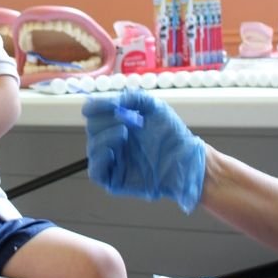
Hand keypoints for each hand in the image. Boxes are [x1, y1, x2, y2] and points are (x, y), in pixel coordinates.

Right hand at [83, 90, 205, 212]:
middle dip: (104, 121)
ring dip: (104, 137)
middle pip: (92, 129)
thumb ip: (131, 98)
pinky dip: (99, 159)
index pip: (93, 114)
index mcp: (117, 124)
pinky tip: (112, 150)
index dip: (95, 107)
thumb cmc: (172, 136)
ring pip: (92, 149)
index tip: (104, 104)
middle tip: (123, 119)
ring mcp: (114, 161)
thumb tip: (109, 101)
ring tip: (124, 133)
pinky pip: (96, 172)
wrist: (186, 160)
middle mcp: (113, 142)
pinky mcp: (115, 180)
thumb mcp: (153, 107)